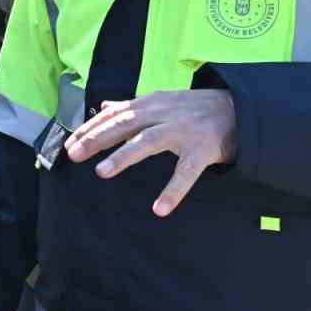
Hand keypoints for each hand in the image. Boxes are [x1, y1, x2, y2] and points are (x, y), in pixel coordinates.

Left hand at [65, 89, 237, 216]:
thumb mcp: (162, 102)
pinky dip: (173, 189)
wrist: (241, 110)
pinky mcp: (203, 149)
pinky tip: (159, 208)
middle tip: (74, 154)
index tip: (70, 143)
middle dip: (97, 138)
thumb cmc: (195, 109)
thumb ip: (133, 107)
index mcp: (152, 103)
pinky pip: (186, 171)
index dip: (91, 127)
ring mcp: (184, 130)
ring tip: (102, 172)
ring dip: (124, 156)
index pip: (115, 113)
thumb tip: (104, 105)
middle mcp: (164, 113)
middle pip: (125, 123)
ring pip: (149, 141)